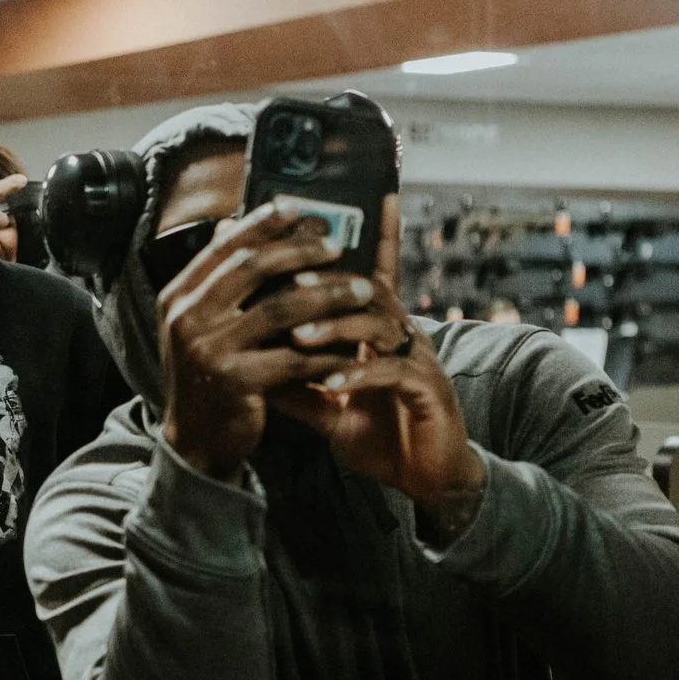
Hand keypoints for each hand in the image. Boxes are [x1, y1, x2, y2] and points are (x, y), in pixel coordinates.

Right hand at [157, 203, 369, 480]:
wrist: (194, 440)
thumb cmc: (208, 375)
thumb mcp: (200, 325)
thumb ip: (216, 282)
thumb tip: (232, 224)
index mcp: (177, 297)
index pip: (223, 247)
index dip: (261, 224)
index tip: (297, 208)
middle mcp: (186, 318)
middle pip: (252, 268)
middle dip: (301, 251)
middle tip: (338, 247)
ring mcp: (208, 349)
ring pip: (280, 308)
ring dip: (327, 295)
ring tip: (362, 290)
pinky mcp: (235, 381)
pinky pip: (293, 356)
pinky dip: (327, 350)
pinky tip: (354, 346)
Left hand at [269, 194, 483, 536]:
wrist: (427, 478)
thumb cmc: (382, 434)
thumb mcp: (329, 407)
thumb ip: (296, 384)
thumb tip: (250, 364)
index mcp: (379, 332)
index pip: (371, 275)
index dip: (372, 237)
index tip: (356, 201)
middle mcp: (402, 336)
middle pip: (369, 291)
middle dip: (329, 283)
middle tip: (290, 278)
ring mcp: (418, 360)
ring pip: (379, 326)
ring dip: (336, 328)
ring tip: (298, 336)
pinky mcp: (428, 390)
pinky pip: (393, 373)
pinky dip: (359, 373)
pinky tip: (332, 381)